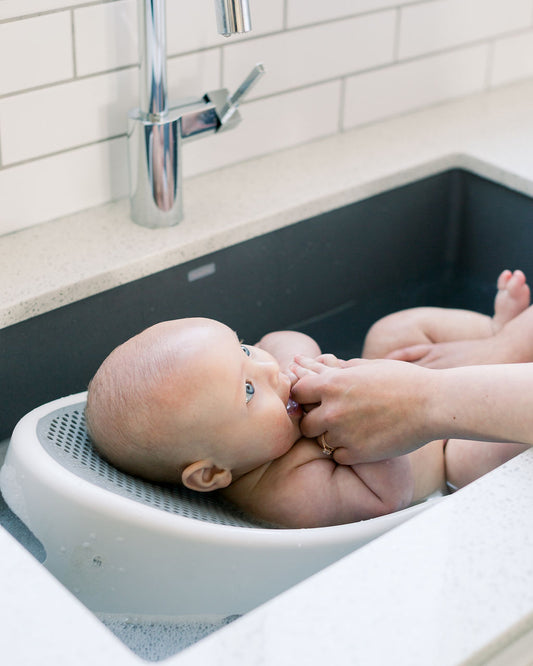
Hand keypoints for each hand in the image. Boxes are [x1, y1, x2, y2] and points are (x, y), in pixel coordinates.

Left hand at [291, 356, 435, 463]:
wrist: (433, 404)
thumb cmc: (403, 380)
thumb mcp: (366, 367)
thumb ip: (335, 369)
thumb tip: (310, 363)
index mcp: (332, 383)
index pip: (297, 392)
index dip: (305, 396)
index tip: (318, 399)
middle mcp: (333, 409)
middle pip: (305, 422)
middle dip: (316, 420)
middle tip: (336, 418)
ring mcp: (343, 433)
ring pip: (320, 441)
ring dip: (331, 436)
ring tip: (354, 428)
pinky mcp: (357, 453)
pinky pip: (337, 456)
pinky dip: (346, 451)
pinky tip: (363, 441)